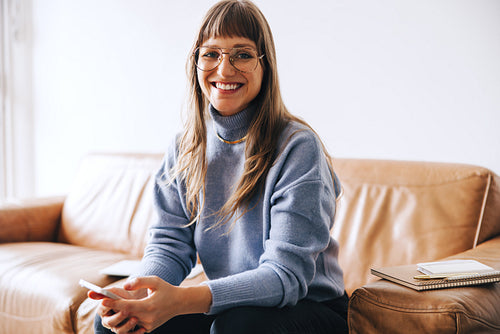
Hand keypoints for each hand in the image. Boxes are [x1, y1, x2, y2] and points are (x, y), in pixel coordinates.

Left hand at [90, 276, 211, 332]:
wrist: (180, 303)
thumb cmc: (166, 289)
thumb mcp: (155, 281)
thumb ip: (139, 281)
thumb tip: (125, 285)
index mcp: (149, 306)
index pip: (126, 306)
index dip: (113, 303)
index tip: (102, 298)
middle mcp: (147, 318)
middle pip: (124, 315)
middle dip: (113, 308)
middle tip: (102, 299)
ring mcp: (148, 325)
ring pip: (128, 321)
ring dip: (120, 315)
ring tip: (113, 306)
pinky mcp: (148, 328)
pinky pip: (133, 326)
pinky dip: (127, 320)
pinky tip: (123, 313)